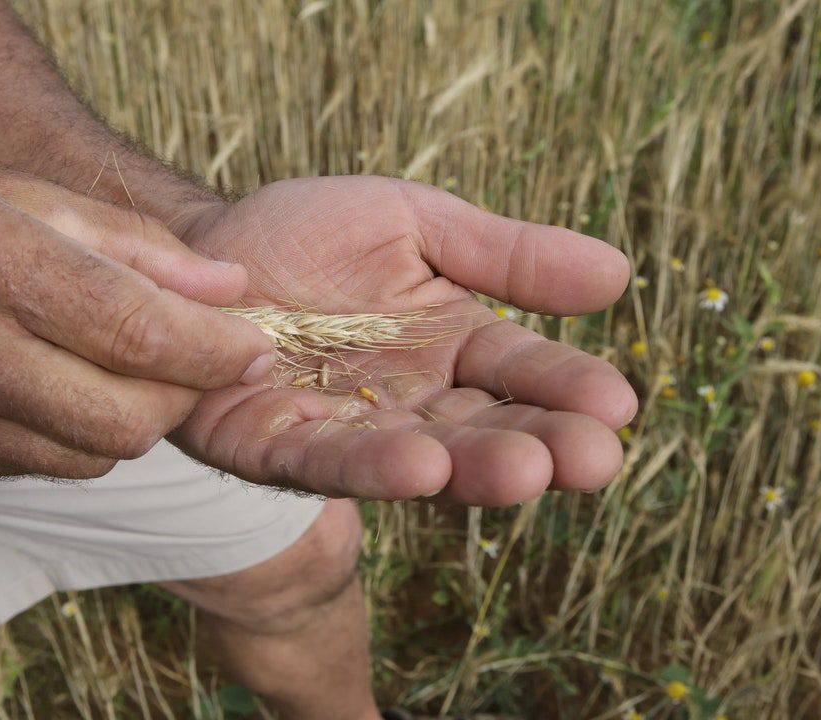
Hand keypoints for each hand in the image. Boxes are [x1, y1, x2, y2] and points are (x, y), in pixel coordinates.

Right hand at [0, 150, 273, 479]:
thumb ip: (130, 244)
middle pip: (129, 419)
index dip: (215, 350)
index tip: (253, 348)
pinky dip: (77, 437)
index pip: (138, 332)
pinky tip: (64, 391)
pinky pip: (41, 467)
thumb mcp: (12, 191)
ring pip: (93, 456)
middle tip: (193, 360)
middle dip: (185, 395)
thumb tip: (228, 289)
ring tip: (127, 370)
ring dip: (136, 421)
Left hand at [173, 176, 636, 505]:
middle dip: (538, 445)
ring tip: (522, 472)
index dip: (568, 388)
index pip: (522, 371)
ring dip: (469, 468)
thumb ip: (504, 252)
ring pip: (416, 456)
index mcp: (451, 346)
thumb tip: (619, 273)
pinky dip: (371, 469)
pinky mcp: (274, 446)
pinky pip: (324, 460)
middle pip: (483, 428)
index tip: (617, 405)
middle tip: (591, 460)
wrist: (201, 246)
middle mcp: (409, 400)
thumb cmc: (309, 235)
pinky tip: (420, 468)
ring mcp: (344, 430)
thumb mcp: (415, 224)